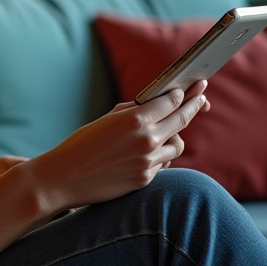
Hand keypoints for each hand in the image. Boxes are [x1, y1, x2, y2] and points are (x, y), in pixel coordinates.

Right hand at [26, 80, 210, 213]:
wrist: (63, 178)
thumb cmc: (81, 144)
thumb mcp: (107, 119)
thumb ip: (134, 111)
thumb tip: (158, 103)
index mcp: (135, 119)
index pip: (171, 101)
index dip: (186, 92)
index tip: (197, 86)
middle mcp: (146, 139)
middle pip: (182, 119)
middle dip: (194, 106)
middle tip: (203, 99)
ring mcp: (148, 162)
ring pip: (178, 145)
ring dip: (175, 136)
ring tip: (166, 133)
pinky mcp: (145, 179)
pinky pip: (163, 163)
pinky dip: (159, 156)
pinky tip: (146, 153)